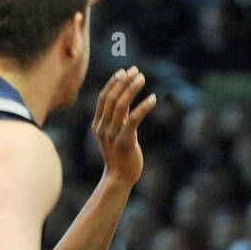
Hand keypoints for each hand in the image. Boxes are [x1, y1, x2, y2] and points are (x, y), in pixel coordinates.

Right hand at [93, 69, 155, 186]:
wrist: (119, 178)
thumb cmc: (120, 157)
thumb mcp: (115, 135)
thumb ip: (117, 119)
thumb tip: (126, 101)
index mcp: (98, 124)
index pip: (104, 98)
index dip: (113, 83)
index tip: (124, 72)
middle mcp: (103, 127)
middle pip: (112, 98)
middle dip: (124, 82)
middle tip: (136, 71)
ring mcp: (112, 134)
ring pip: (121, 105)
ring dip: (132, 89)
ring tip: (142, 78)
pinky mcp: (125, 141)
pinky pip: (134, 119)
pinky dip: (144, 106)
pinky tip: (153, 98)